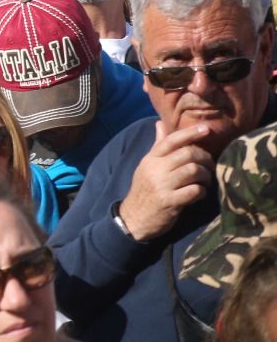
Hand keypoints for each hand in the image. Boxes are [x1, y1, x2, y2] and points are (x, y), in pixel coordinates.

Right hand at [117, 121, 214, 240]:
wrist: (133, 218)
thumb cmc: (145, 190)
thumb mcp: (147, 166)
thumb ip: (158, 146)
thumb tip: (160, 123)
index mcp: (150, 159)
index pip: (171, 140)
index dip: (190, 133)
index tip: (206, 129)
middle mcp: (155, 169)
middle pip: (188, 154)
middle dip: (205, 158)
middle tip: (209, 165)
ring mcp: (162, 186)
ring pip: (193, 170)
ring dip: (206, 175)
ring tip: (206, 180)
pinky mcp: (169, 202)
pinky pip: (194, 191)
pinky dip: (202, 191)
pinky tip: (200, 193)